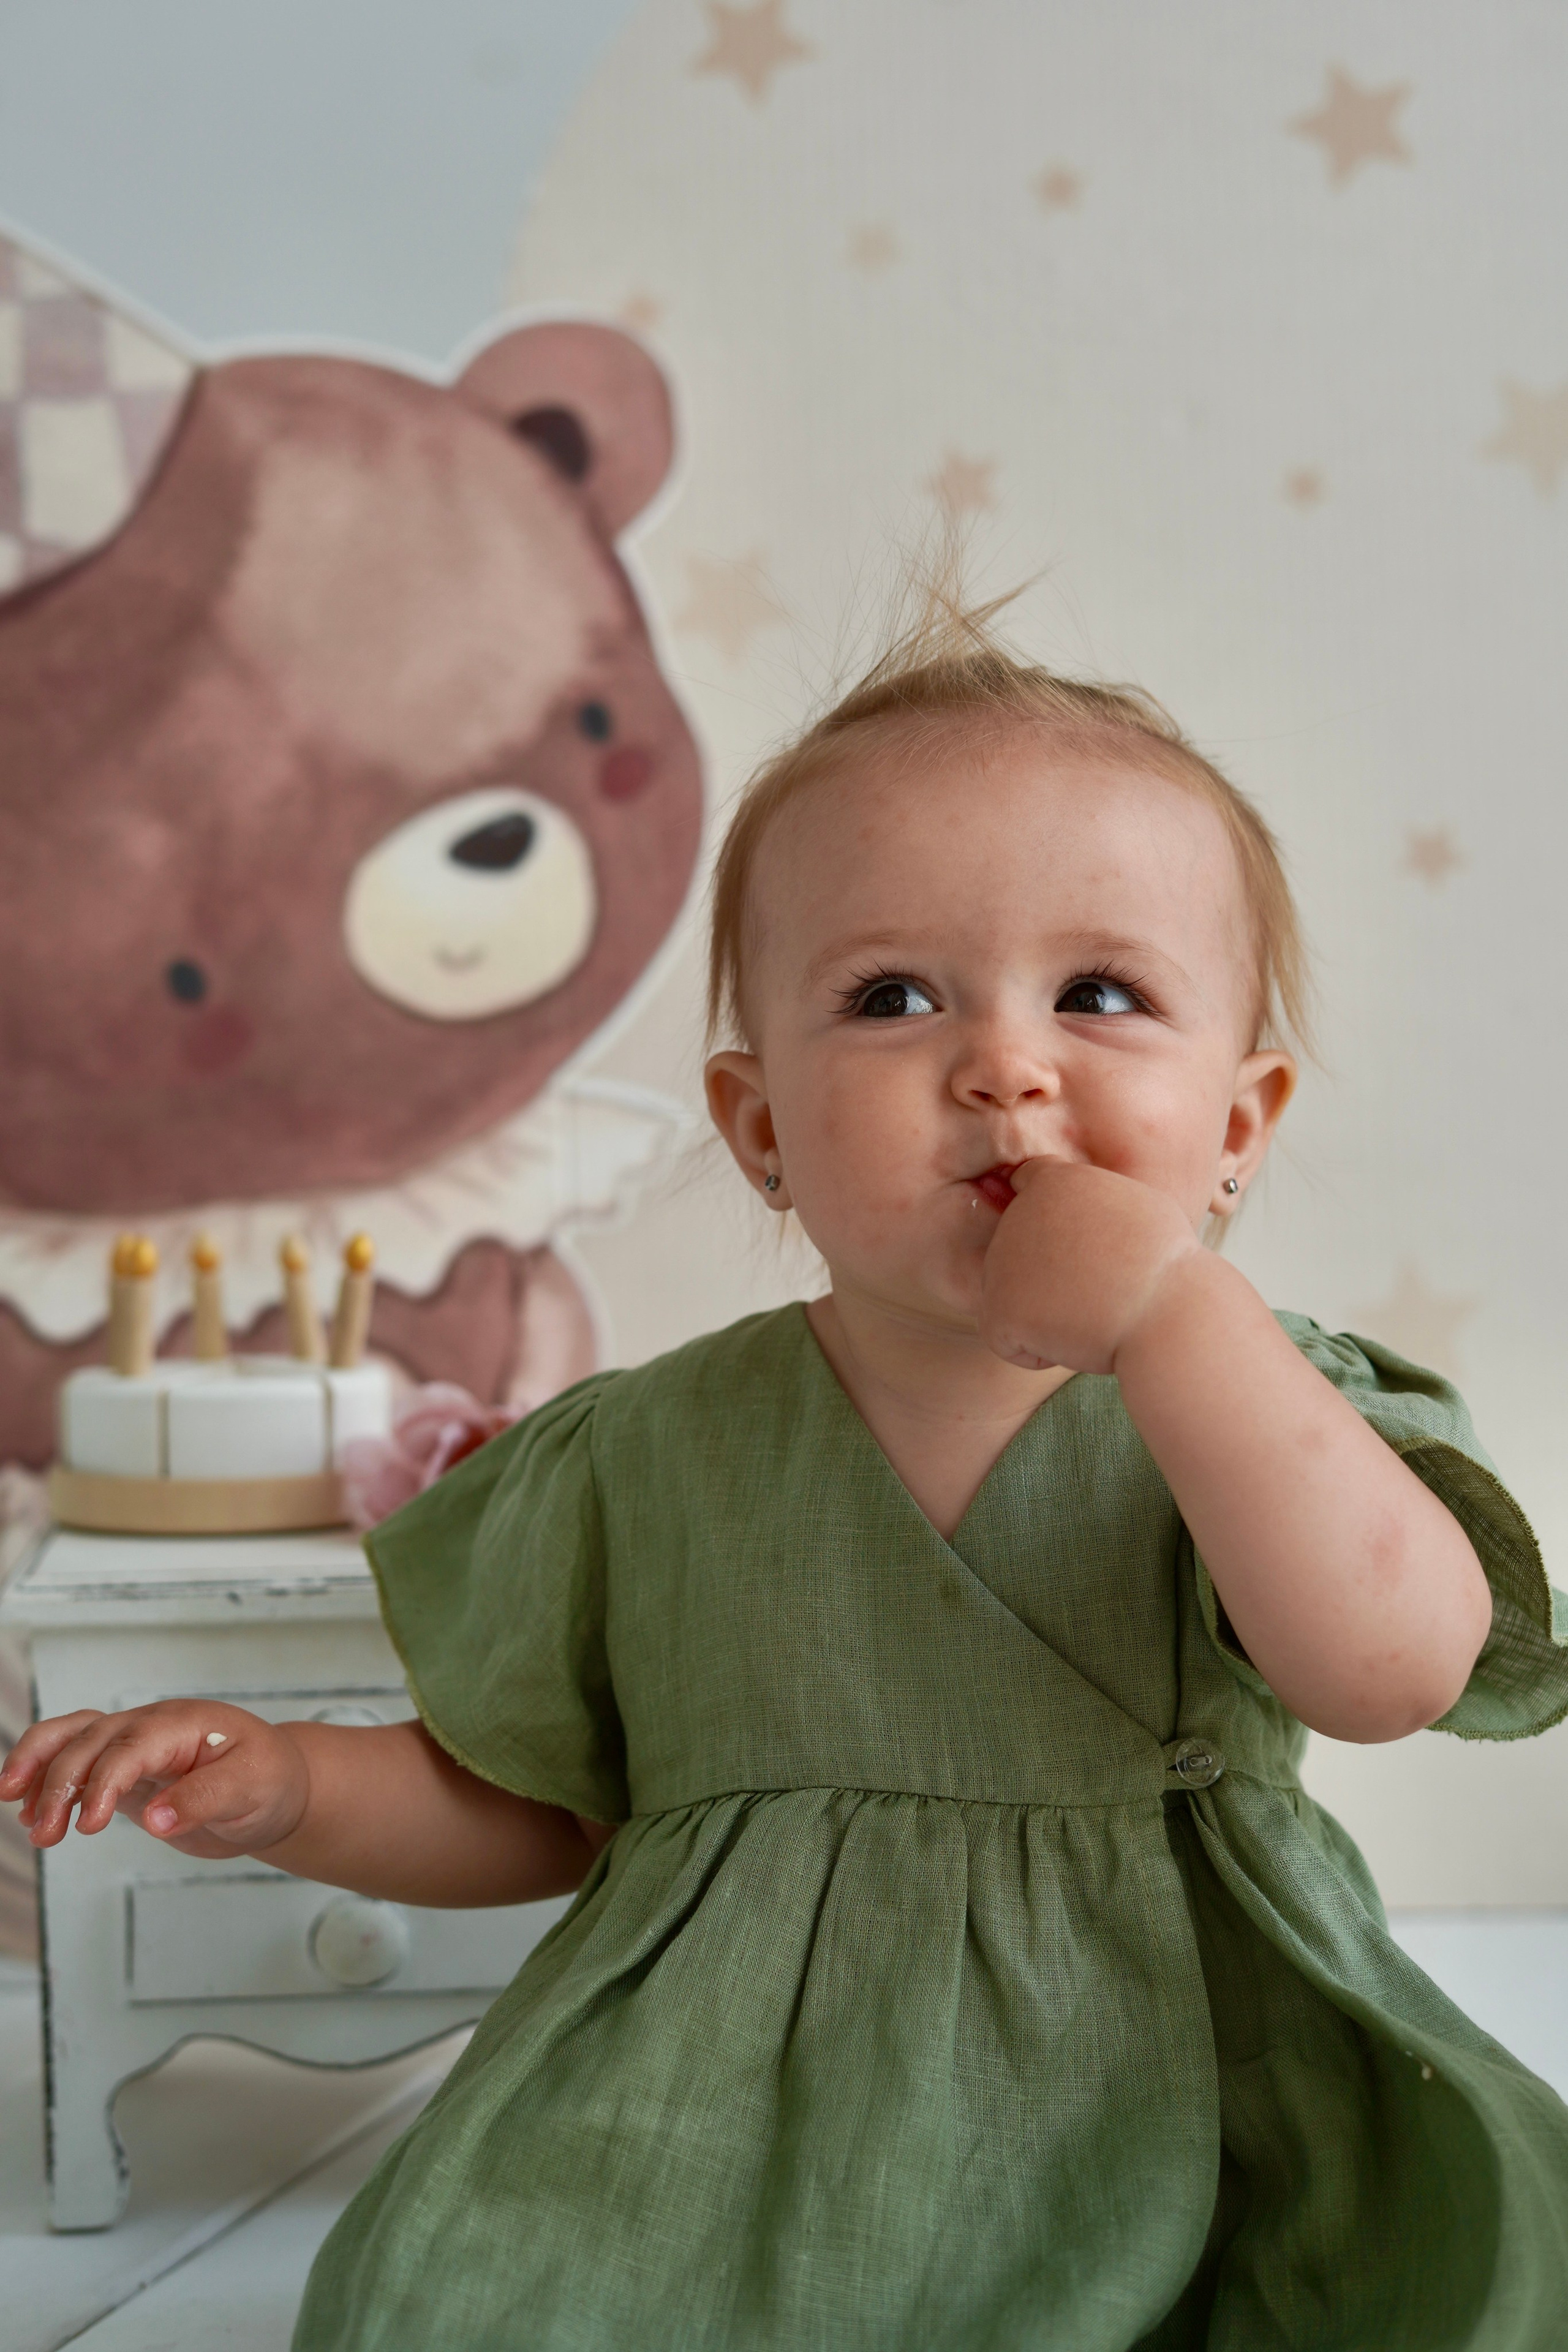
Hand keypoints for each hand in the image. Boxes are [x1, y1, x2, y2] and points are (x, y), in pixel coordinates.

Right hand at [0, 1700, 310, 1859]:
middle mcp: (152, 1727)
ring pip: (72, 1738)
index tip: (89, 1825)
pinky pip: (78, 1762)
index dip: (104, 1782)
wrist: (278, 1787)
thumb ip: (205, 1798)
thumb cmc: (270, 1778)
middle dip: (60, 1784)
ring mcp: (136, 1745)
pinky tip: (31, 1812)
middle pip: (90, 1741)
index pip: (129, 1745)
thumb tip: (156, 1819)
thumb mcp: (252, 1787)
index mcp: (182, 1723)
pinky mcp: (127, 1771)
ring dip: (40, 1771)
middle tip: (45, 1834)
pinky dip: (48, 1779)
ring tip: (22, 1815)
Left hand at [978, 1159, 1200, 1374]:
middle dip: (1051, 1277)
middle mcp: (1017, 1214)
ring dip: (1047, 1314)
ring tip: (1093, 1312)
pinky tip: (1076, 1338)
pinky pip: (1006, 1339)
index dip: (1051, 1228)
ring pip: (1013, 1297)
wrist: (1166, 1312)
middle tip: (1101, 1289)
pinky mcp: (998, 1308)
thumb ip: (1090, 1202)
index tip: (1084, 1250)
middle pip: (1018, 1253)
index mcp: (1052, 1181)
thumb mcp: (1135, 1206)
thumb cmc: (1166, 1267)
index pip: (1028, 1192)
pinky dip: (1038, 1351)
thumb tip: (1073, 1214)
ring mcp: (1001, 1260)